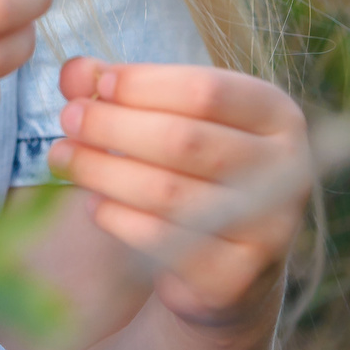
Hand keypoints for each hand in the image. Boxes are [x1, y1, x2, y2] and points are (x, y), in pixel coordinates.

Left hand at [46, 58, 309, 329]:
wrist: (233, 264)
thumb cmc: (199, 170)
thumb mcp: (174, 117)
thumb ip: (127, 89)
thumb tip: (75, 72)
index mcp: (277, 116)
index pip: (206, 90)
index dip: (142, 84)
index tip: (94, 84)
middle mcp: (286, 171)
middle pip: (184, 140)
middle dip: (113, 127)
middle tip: (68, 120)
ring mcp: (268, 229)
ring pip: (167, 192)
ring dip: (102, 172)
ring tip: (62, 158)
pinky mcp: (237, 277)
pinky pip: (162, 241)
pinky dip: (118, 218)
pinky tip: (95, 203)